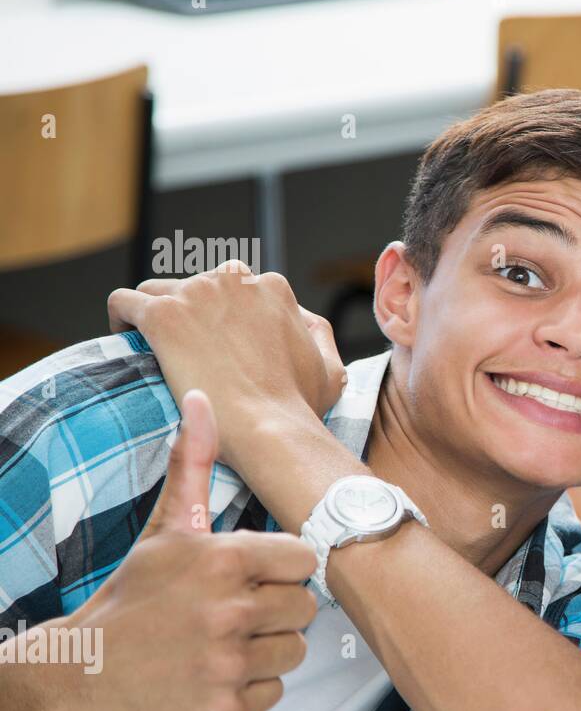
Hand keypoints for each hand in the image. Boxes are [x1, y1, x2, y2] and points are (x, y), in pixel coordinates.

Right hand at [66, 389, 318, 710]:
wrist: (83, 670)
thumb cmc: (136, 595)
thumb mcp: (166, 527)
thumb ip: (194, 463)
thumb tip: (203, 398)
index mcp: (225, 559)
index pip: (306, 561)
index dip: (281, 570)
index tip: (250, 577)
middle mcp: (229, 610)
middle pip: (305, 609)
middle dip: (276, 611)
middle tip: (232, 613)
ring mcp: (227, 663)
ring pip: (294, 651)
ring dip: (266, 650)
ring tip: (221, 643)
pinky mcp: (225, 710)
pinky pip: (274, 693)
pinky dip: (250, 690)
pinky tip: (213, 674)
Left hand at [107, 260, 346, 468]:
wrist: (268, 428)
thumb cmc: (298, 407)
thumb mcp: (330, 368)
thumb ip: (317, 336)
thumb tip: (301, 321)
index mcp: (271, 288)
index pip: (235, 286)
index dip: (223, 316)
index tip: (217, 343)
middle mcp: (234, 281)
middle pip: (196, 285)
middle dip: (190, 312)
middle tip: (188, 350)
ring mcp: (196, 295)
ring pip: (157, 289)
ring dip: (154, 312)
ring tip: (152, 346)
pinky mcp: (163, 316)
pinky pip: (124, 302)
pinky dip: (121, 318)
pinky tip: (126, 340)